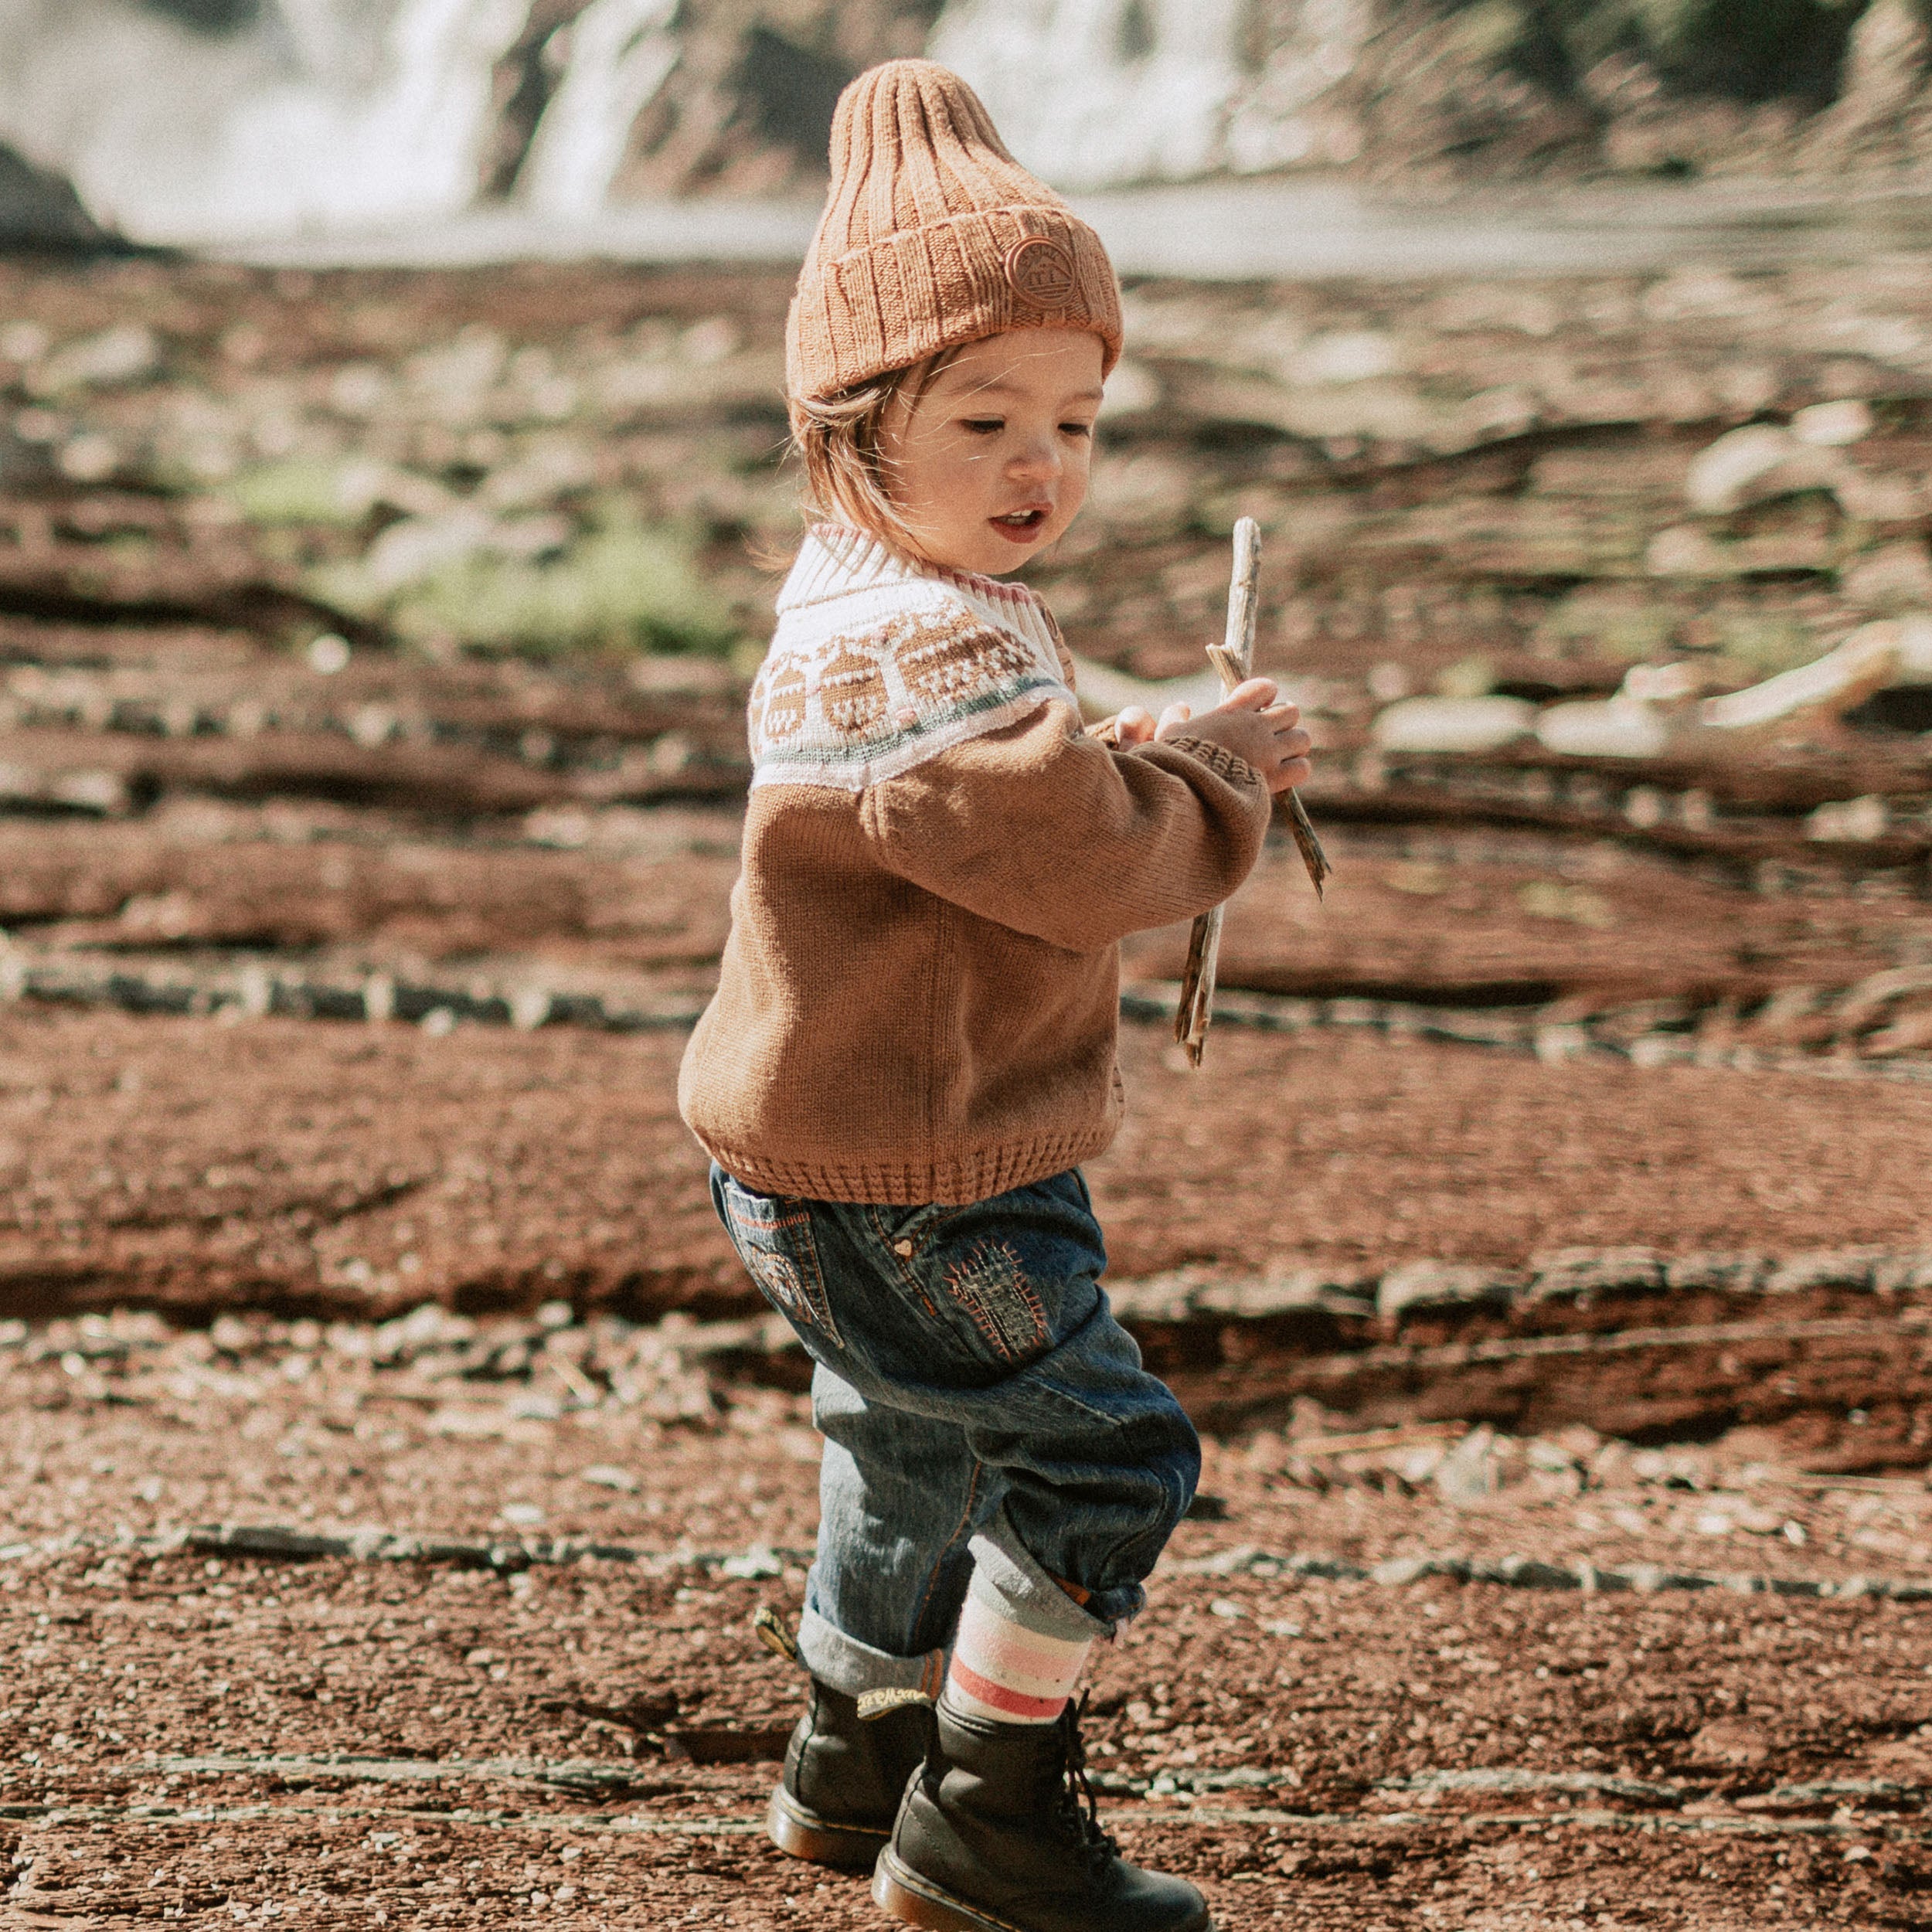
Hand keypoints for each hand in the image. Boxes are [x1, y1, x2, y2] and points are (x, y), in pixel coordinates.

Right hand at [1119, 678, 1312, 794]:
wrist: (1187, 793)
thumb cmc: (1173, 762)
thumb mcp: (1167, 735)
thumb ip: (1175, 718)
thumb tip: (1180, 707)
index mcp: (1233, 711)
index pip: (1265, 687)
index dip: (1266, 695)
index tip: (1257, 708)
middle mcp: (1256, 728)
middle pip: (1291, 711)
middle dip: (1283, 722)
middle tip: (1270, 736)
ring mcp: (1268, 753)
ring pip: (1302, 738)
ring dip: (1293, 746)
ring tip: (1279, 756)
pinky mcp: (1275, 778)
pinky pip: (1302, 768)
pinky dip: (1295, 770)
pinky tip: (1282, 776)